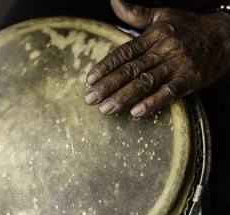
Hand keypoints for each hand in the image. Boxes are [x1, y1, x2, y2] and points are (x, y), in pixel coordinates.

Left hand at [85, 0, 229, 116]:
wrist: (226, 35)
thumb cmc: (189, 27)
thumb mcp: (162, 16)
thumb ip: (136, 13)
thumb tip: (113, 1)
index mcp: (154, 36)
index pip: (124, 52)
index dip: (106, 66)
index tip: (89, 80)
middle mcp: (163, 50)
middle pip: (131, 70)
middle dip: (108, 86)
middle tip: (89, 99)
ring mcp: (177, 66)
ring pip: (146, 82)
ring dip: (124, 97)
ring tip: (105, 109)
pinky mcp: (190, 80)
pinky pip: (169, 93)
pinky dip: (153, 102)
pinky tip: (136, 112)